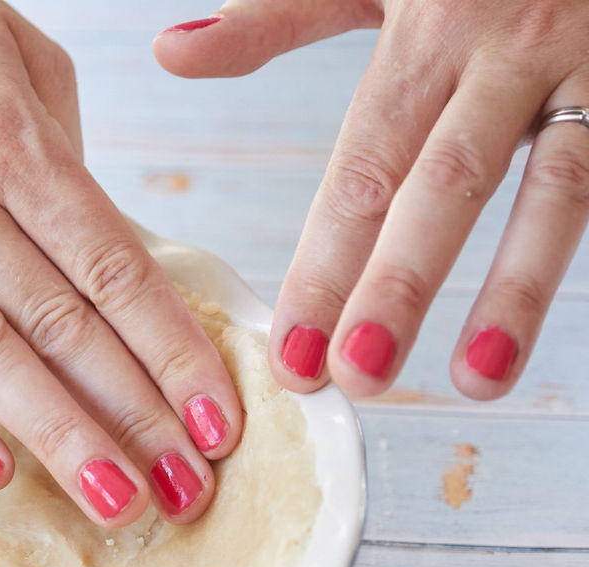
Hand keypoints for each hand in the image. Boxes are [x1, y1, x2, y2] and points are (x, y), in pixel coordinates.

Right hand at [0, 0, 243, 526]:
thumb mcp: (14, 60)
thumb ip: (63, 163)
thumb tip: (112, 264)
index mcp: (7, 134)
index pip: (111, 267)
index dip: (171, 350)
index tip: (218, 417)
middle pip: (57, 324)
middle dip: (132, 414)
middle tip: (186, 487)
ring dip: (55, 436)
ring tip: (114, 502)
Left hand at [156, 0, 588, 399]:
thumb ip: (278, 16)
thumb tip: (168, 55)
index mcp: (429, 33)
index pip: (364, 170)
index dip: (325, 265)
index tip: (293, 352)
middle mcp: (508, 53)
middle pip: (444, 186)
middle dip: (396, 287)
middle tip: (354, 378)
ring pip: (556, 188)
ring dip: (516, 290)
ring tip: (476, 380)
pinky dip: (585, 255)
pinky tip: (549, 330)